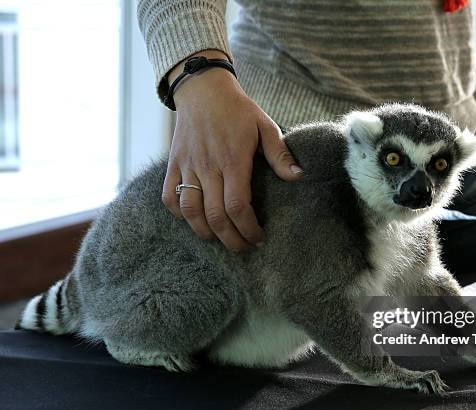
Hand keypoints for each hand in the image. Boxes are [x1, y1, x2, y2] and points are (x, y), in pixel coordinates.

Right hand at [164, 52, 303, 250]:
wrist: (202, 88)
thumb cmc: (238, 110)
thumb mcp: (265, 126)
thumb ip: (280, 154)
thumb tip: (298, 177)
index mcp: (232, 159)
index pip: (237, 206)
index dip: (248, 229)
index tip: (259, 238)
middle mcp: (208, 166)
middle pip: (215, 216)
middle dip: (231, 239)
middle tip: (244, 248)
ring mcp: (187, 166)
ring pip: (190, 211)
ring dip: (205, 232)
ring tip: (220, 239)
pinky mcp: (173, 164)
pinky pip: (169, 197)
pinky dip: (179, 215)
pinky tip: (194, 220)